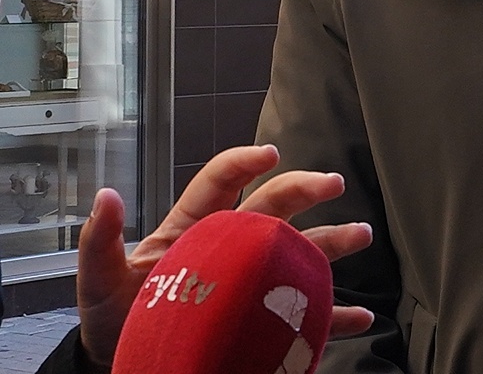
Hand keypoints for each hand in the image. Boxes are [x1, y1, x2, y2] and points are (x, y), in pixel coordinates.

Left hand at [74, 145, 372, 370]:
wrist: (126, 361)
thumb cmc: (114, 317)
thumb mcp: (99, 281)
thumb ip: (101, 241)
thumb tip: (107, 195)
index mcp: (195, 229)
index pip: (221, 182)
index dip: (244, 162)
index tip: (269, 154)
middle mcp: (232, 246)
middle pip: (272, 207)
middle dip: (304, 190)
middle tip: (331, 184)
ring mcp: (252, 282)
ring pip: (298, 252)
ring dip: (332, 242)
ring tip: (359, 235)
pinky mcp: (263, 321)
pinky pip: (304, 316)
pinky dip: (334, 316)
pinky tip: (358, 316)